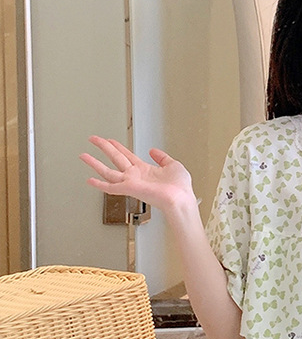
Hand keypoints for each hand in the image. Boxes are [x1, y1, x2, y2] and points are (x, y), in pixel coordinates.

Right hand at [80, 137, 195, 216]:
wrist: (181, 199)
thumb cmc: (180, 188)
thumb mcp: (173, 165)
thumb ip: (162, 158)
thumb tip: (153, 150)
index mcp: (146, 170)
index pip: (127, 156)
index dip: (118, 147)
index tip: (109, 140)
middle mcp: (136, 176)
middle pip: (116, 158)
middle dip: (104, 147)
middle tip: (93, 139)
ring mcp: (132, 183)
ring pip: (108, 171)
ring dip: (95, 163)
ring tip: (83, 155)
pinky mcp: (129, 189)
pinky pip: (111, 187)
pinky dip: (99, 185)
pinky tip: (89, 181)